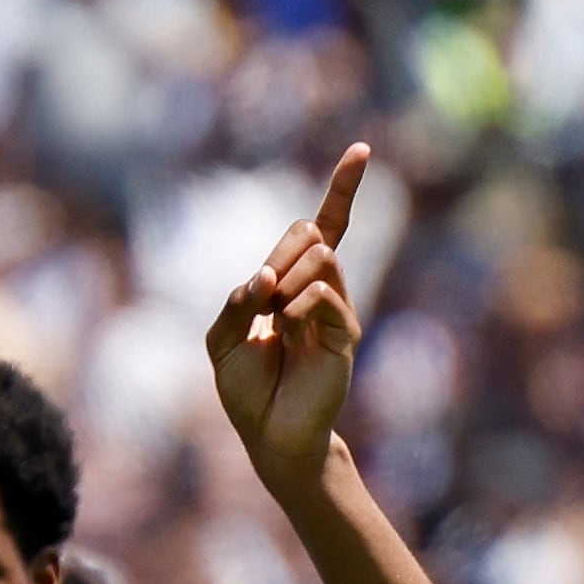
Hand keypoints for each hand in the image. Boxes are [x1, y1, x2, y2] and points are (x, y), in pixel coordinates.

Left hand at [210, 147, 372, 487]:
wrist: (269, 434)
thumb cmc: (247, 390)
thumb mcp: (222, 342)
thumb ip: (236, 303)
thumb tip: (264, 278)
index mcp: (292, 284)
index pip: (324, 226)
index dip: (342, 189)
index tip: (362, 149)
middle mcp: (319, 290)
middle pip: (311, 232)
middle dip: (281, 253)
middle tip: (264, 298)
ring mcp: (335, 310)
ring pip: (321, 257)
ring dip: (286, 279)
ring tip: (276, 319)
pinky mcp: (344, 334)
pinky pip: (323, 294)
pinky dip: (297, 305)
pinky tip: (287, 329)